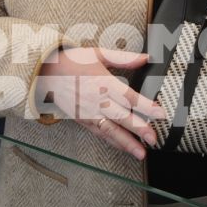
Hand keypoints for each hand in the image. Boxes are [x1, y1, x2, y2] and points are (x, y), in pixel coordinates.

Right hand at [34, 46, 164, 159]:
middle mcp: (96, 100)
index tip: (161, 114)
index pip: (129, 97)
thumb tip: (146, 58)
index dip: (146, 106)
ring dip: (126, 143)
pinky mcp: (82, 120)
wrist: (45, 72)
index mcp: (103, 82)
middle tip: (154, 139)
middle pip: (121, 117)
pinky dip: (112, 142)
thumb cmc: (72, 60)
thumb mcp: (98, 53)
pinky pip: (100, 133)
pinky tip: (124, 148)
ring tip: (141, 153)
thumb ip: (124, 58)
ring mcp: (88, 112)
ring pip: (110, 130)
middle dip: (139, 129)